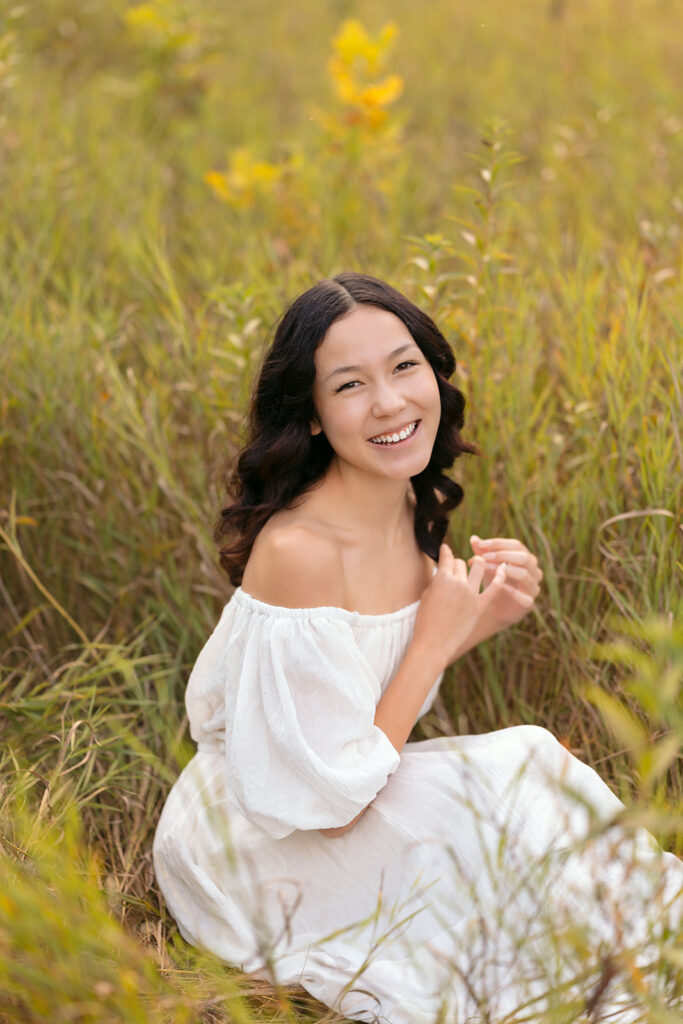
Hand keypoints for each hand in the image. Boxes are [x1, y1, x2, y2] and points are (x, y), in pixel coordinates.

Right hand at [412, 542, 507, 670]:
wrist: (434, 643)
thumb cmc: (425, 621)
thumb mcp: (426, 595)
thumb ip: (437, 581)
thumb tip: (443, 573)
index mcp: (442, 579)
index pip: (446, 558)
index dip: (445, 551)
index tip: (446, 549)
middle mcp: (458, 583)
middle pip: (462, 563)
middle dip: (458, 563)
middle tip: (456, 568)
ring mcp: (471, 594)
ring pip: (479, 568)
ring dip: (478, 563)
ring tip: (477, 563)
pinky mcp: (480, 606)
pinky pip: (494, 588)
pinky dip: (500, 577)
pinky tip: (503, 568)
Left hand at [467, 535, 542, 630]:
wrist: (492, 607)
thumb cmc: (492, 581)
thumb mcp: (486, 566)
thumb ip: (481, 553)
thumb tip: (473, 538)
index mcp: (526, 558)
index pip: (517, 545)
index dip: (498, 543)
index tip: (480, 545)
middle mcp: (534, 571)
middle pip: (524, 557)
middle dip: (502, 555)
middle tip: (484, 558)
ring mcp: (533, 587)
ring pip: (525, 575)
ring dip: (504, 571)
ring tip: (487, 569)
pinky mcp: (529, 604)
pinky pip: (525, 597)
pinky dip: (513, 592)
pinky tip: (500, 587)